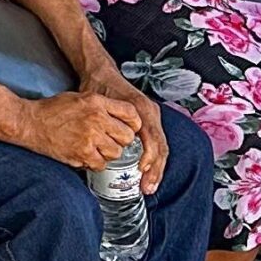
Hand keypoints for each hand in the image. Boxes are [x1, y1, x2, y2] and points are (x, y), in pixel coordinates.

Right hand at [14, 89, 142, 171]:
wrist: (28, 122)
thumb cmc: (51, 110)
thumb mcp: (79, 98)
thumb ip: (101, 106)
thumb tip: (121, 119)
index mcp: (96, 102)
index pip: (130, 114)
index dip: (134, 124)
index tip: (130, 129)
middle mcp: (96, 118)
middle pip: (127, 136)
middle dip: (121, 141)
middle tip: (110, 140)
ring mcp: (90, 137)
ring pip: (116, 153)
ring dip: (108, 153)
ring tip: (96, 148)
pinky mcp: (82, 153)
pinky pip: (101, 164)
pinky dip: (95, 163)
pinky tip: (86, 155)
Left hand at [80, 66, 169, 193]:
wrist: (102, 73)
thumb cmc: (99, 87)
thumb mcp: (99, 102)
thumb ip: (104, 119)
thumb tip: (103, 144)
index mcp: (142, 109)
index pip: (152, 137)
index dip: (149, 156)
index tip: (141, 170)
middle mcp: (151, 114)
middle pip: (160, 146)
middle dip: (155, 169)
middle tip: (147, 187)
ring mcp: (152, 119)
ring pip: (161, 148)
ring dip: (156, 169)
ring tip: (148, 186)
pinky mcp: (149, 123)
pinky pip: (156, 145)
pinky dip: (153, 161)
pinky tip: (146, 174)